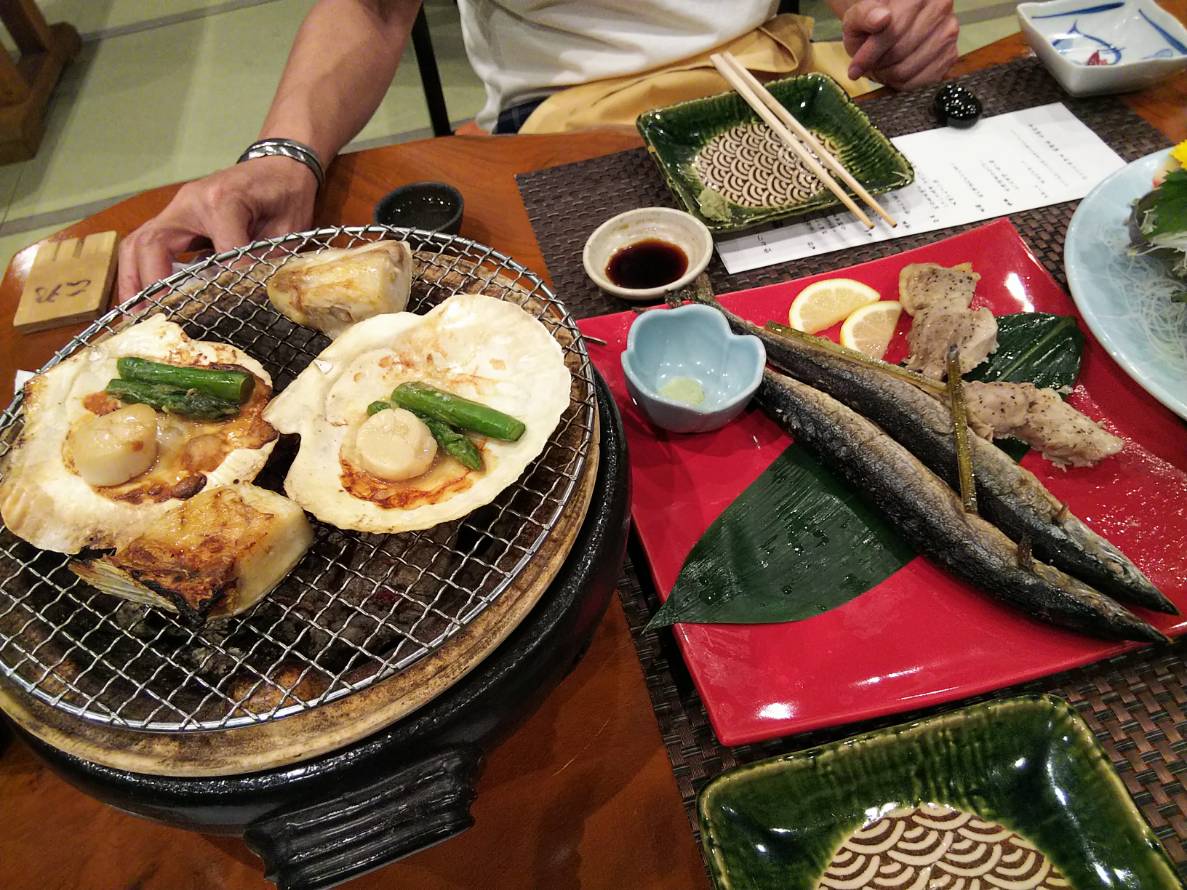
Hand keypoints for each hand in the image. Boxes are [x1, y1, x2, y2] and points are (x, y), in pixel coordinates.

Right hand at [117, 155, 317, 300]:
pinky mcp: (175, 218)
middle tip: (149, 319)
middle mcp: (191, 203)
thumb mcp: (288, 229)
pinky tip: (144, 299)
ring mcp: (178, 209)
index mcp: (224, 201)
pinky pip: (146, 244)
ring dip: (133, 279)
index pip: (217, 251)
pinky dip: (140, 271)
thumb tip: (251, 296)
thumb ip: (267, 259)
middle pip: (152, 243)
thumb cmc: (285, 194)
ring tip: (135, 315)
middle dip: (149, 284)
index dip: (222, 283)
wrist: (280, 165)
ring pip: (139, 242)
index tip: (222, 310)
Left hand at [842, 0, 958, 89]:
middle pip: (901, 51)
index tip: (855, 68)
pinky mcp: (952, 53)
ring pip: (911, 68)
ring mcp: (949, 30)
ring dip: (890, 75)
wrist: (888, 24)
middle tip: (871, 64)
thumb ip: (864, 16)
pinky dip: (905, 84)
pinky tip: (897, 73)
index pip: (892, 30)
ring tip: (883, 67)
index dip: (870, 54)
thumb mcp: (857, 17)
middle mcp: (940, 5)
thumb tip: (881, 19)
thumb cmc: (871, 22)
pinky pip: (924, 81)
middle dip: (880, 64)